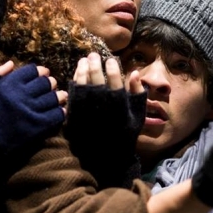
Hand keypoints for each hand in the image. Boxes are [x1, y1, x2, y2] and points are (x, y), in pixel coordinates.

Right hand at [0, 61, 66, 173]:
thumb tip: (11, 62)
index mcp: (8, 84)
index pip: (32, 70)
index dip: (39, 71)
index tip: (42, 74)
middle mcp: (21, 95)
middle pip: (45, 82)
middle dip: (50, 82)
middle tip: (51, 86)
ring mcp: (31, 111)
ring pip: (54, 97)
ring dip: (58, 96)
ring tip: (60, 97)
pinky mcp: (38, 127)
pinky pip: (57, 115)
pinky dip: (60, 111)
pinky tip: (59, 111)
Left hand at [64, 52, 145, 187]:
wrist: (106, 158)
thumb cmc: (125, 135)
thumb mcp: (137, 116)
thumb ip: (138, 94)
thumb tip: (135, 72)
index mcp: (120, 106)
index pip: (115, 80)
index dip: (113, 67)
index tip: (111, 60)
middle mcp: (103, 107)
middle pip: (97, 80)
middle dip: (95, 64)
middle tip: (93, 54)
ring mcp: (87, 112)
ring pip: (83, 85)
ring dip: (82, 70)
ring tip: (83, 60)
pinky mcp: (75, 117)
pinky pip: (73, 95)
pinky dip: (74, 83)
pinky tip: (76, 75)